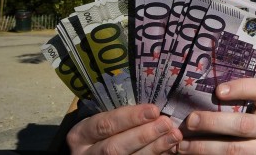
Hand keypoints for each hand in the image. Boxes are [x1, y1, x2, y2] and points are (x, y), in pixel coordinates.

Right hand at [67, 104, 182, 153]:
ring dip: (155, 147)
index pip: (105, 124)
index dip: (130, 117)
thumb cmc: (103, 128)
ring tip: (174, 135)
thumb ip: (122, 114)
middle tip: (167, 123)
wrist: (93, 150)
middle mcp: (87, 153)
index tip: (154, 110)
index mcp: (81, 134)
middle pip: (115, 147)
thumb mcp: (102, 118)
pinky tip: (170, 147)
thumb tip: (154, 105)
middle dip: (143, 135)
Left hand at [178, 78, 255, 154]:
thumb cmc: (253, 118)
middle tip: (190, 120)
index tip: (218, 91)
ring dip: (203, 147)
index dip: (240, 89)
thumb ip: (235, 98)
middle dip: (213, 123)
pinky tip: (190, 153)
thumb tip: (197, 91)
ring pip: (233, 149)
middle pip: (243, 125)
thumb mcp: (253, 105)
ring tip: (182, 144)